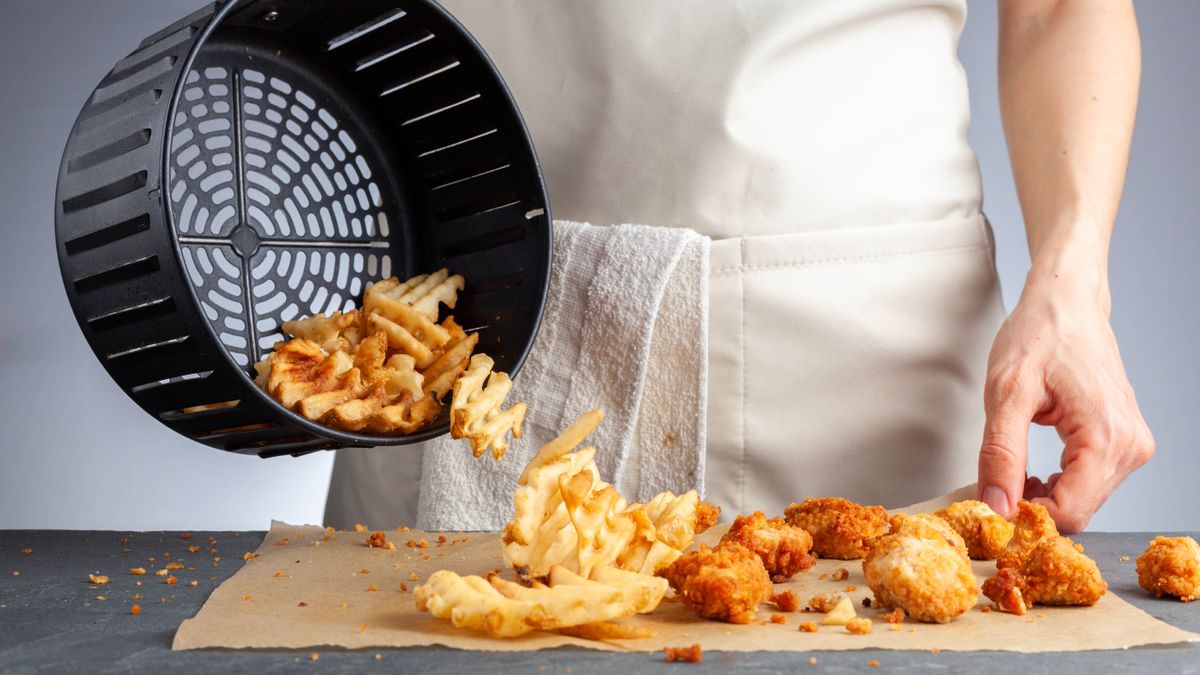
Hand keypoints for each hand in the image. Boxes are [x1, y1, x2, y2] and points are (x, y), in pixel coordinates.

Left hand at [976, 265, 1153, 532]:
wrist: (1066, 304)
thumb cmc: (1040, 335)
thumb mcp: (1006, 394)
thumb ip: (1001, 454)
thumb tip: (997, 505)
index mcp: (1108, 437)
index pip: (1071, 512)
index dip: (1027, 519)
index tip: (992, 507)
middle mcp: (1130, 446)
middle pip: (1079, 510)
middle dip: (1034, 508)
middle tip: (995, 487)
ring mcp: (1132, 445)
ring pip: (1084, 500)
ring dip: (1045, 496)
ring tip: (1013, 471)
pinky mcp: (1123, 441)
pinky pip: (1089, 483)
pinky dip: (1057, 484)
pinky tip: (1033, 471)